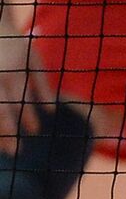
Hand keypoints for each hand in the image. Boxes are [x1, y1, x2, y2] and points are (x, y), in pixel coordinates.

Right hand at [0, 24, 53, 153]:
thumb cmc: (16, 45)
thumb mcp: (33, 61)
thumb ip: (40, 85)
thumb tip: (49, 111)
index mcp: (12, 75)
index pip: (20, 104)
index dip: (25, 121)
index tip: (32, 135)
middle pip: (1, 112)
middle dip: (7, 134)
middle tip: (15, 153)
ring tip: (2, 149)